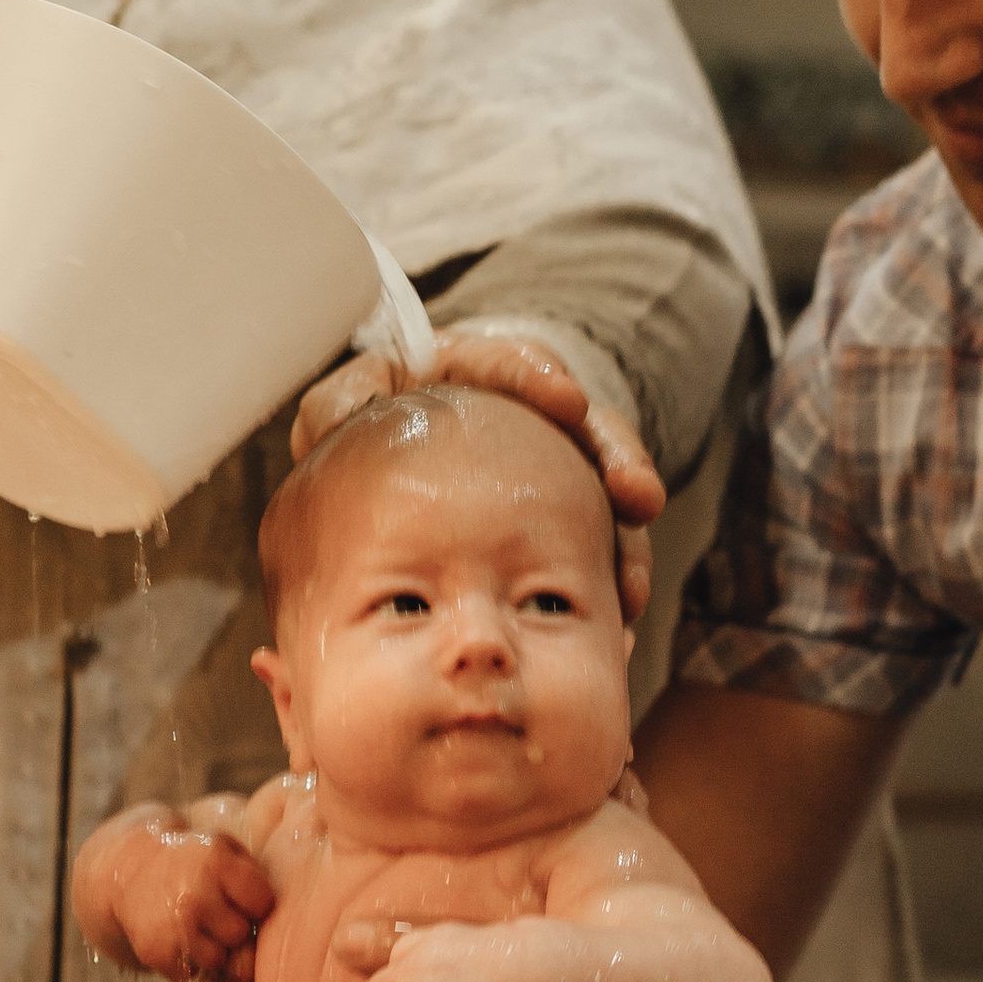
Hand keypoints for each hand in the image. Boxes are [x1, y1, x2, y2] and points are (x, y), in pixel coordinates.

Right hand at [72, 810, 272, 980]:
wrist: (122, 867)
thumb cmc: (189, 859)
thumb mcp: (223, 846)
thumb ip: (254, 874)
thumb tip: (279, 927)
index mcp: (217, 861)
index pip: (262, 903)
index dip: (251, 902)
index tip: (234, 894)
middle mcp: (196, 892)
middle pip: (240, 934)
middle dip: (229, 927)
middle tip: (207, 910)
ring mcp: (175, 924)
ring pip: (217, 960)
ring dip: (206, 949)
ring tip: (188, 923)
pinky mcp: (156, 951)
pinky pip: (187, 974)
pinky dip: (180, 964)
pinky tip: (170, 937)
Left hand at [292, 327, 665, 624]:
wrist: (399, 469)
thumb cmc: (377, 428)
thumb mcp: (356, 403)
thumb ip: (343, 402)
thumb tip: (343, 414)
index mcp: (478, 375)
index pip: (517, 362)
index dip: (543, 378)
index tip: (569, 402)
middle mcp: (534, 419)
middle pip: (592, 430)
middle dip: (620, 463)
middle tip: (639, 497)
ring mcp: (558, 470)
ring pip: (607, 495)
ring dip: (628, 539)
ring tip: (632, 586)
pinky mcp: (568, 519)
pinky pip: (599, 548)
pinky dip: (610, 581)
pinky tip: (617, 619)